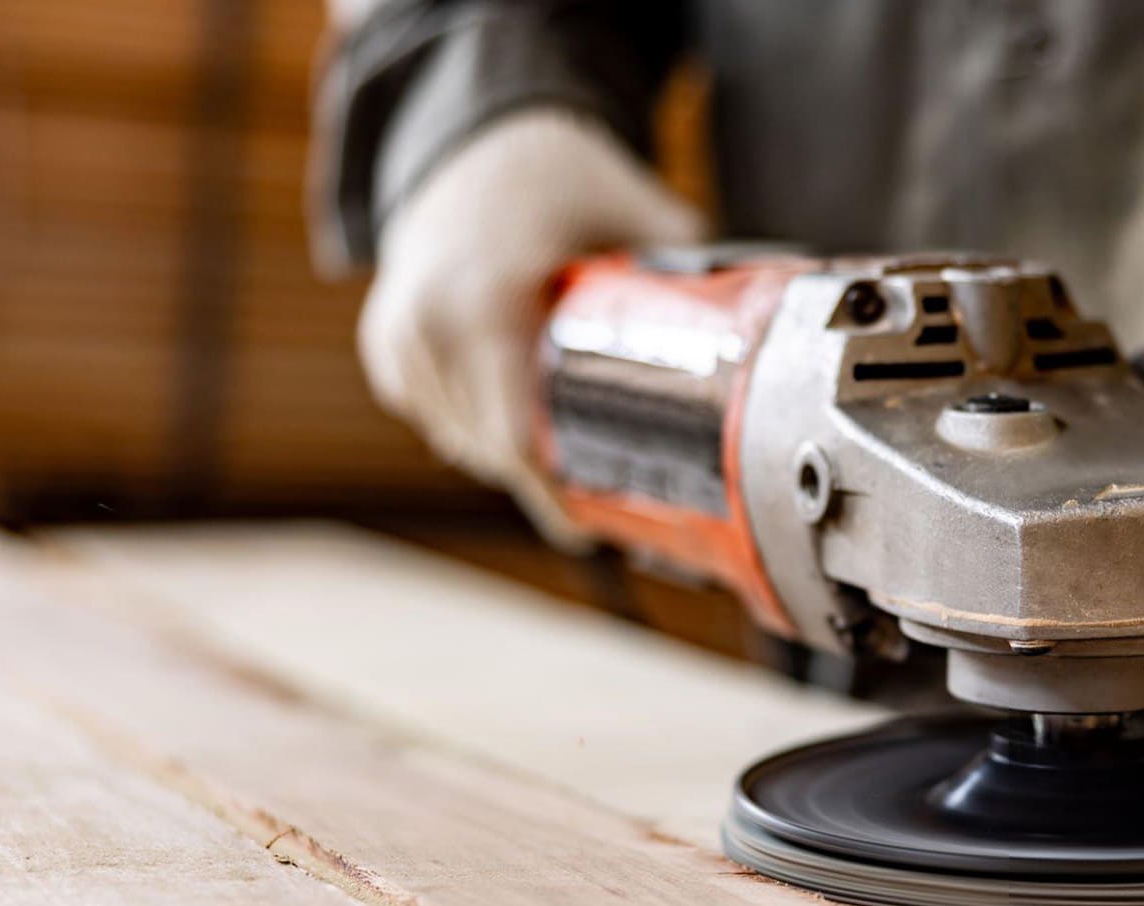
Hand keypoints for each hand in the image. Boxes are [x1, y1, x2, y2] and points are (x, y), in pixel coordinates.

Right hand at [360, 109, 704, 548]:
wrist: (467, 139)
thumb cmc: (556, 172)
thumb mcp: (632, 207)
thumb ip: (684, 265)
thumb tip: (757, 326)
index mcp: (481, 304)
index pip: (513, 440)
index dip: (554, 498)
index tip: (594, 529)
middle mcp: (427, 329)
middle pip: (493, 452)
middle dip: (548, 475)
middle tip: (605, 487)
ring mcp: (398, 342)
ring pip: (463, 442)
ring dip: (512, 452)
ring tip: (566, 440)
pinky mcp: (386, 350)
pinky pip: (439, 417)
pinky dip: (478, 424)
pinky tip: (520, 405)